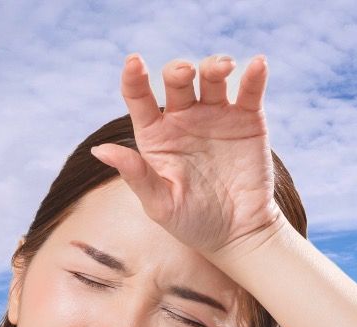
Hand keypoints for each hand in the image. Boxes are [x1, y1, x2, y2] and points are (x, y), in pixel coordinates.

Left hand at [91, 53, 283, 259]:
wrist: (238, 234)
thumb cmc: (191, 222)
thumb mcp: (160, 204)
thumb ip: (135, 175)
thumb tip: (98, 150)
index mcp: (156, 134)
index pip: (138, 97)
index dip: (133, 77)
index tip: (133, 62)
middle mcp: (184, 118)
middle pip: (177, 79)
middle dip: (179, 70)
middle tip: (185, 74)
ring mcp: (216, 115)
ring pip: (212, 76)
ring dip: (215, 65)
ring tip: (224, 68)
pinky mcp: (247, 119)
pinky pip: (249, 90)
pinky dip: (254, 74)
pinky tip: (258, 64)